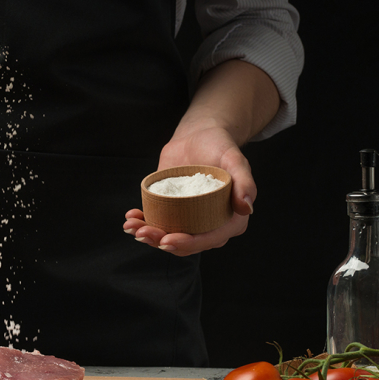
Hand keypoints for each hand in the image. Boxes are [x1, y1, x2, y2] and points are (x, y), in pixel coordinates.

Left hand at [124, 124, 255, 255]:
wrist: (198, 136)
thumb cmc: (220, 146)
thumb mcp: (235, 159)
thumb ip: (245, 182)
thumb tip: (247, 207)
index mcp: (229, 220)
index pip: (209, 238)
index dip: (188, 244)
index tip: (167, 240)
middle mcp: (209, 224)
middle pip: (185, 243)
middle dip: (161, 242)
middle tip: (142, 233)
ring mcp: (188, 218)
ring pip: (168, 236)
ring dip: (148, 235)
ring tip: (131, 226)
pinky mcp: (171, 210)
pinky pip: (157, 221)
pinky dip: (143, 222)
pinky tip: (131, 217)